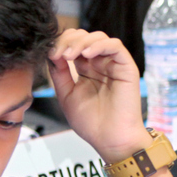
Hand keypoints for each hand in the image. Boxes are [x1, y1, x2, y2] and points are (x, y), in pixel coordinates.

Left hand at [47, 29, 151, 162]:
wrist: (110, 139)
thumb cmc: (92, 123)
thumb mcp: (66, 94)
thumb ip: (59, 73)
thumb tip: (51, 51)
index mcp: (86, 70)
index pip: (73, 45)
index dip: (60, 44)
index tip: (49, 54)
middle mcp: (100, 64)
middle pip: (84, 37)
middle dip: (68, 41)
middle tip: (59, 54)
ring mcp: (113, 65)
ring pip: (99, 37)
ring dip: (81, 42)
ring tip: (70, 55)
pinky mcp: (126, 67)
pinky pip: (115, 46)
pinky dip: (99, 45)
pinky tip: (87, 55)